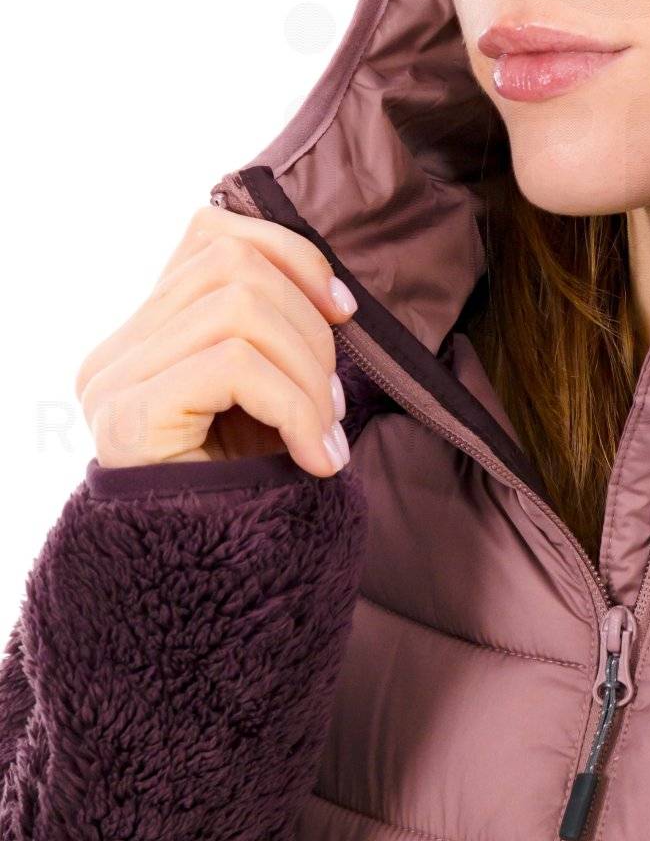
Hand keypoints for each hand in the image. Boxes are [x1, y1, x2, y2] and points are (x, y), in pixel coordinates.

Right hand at [75, 204, 359, 475]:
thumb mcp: (269, 405)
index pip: (211, 236)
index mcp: (144, 335)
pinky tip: (315, 458)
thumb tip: (335, 293)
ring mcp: (114, 382)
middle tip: (336, 409)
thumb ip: (277, 339)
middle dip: (311, 331)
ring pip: (240, 308)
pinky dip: (297, 406)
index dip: (291, 255)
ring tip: (324, 436)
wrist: (205, 604)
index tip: (344, 311)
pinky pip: (235, 365)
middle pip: (234, 268)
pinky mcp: (130, 417)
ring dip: (309, 373)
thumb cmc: (248, 500)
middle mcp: (115, 353)